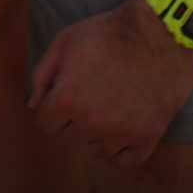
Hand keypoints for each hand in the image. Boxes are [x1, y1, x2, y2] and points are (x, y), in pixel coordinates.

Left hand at [28, 0, 192, 167]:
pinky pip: (125, 159)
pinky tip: (124, 126)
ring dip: (99, 132)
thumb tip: (33, 106)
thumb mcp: (64, 41)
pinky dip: (121, 148)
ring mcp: (120, 133)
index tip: (67, 94)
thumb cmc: (108, 33)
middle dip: (75, 118)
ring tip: (112, 102)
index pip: (46, 123)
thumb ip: (42, 75)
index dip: (53, 107)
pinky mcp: (147, 137)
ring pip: (96, 148)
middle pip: (70, 136)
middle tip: (93, 93)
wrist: (159, 32)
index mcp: (67, 100)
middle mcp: (91, 122)